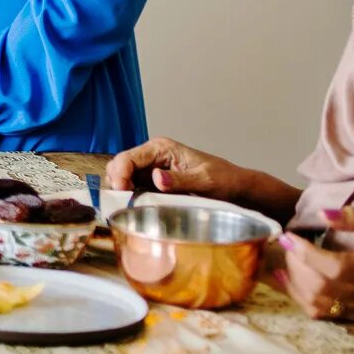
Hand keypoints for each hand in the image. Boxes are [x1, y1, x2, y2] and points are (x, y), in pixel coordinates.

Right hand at [105, 136, 249, 204]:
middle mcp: (152, 155)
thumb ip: (180, 180)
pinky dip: (129, 195)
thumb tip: (155, 178)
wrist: (237, 188)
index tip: (122, 194)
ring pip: (122, 176)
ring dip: (121, 190)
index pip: (128, 158)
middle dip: (116, 182)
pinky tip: (135, 205)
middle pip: (119, 165)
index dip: (120, 175)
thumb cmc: (225, 180)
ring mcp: (152, 168)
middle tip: (123, 201)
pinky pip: (133, 186)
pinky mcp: (153, 182)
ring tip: (128, 204)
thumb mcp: (205, 181)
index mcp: (161, 148)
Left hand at [283, 212, 353, 320]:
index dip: (306, 252)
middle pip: (322, 286)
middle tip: (288, 245)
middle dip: (297, 265)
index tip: (289, 236)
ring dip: (294, 282)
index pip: (334, 267)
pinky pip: (322, 314)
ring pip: (319, 304)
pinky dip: (300, 298)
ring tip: (285, 260)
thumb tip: (323, 214)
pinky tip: (287, 279)